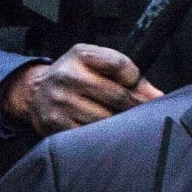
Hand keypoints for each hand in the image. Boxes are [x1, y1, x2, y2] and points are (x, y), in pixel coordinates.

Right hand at [3, 44, 162, 135]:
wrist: (35, 92)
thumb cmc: (73, 76)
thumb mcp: (94, 62)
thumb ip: (125, 72)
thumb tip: (156, 96)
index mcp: (80, 55)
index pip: (119, 65)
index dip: (137, 80)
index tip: (145, 93)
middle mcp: (67, 75)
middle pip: (116, 95)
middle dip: (134, 107)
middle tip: (142, 114)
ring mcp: (60, 102)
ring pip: (105, 118)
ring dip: (119, 124)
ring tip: (122, 124)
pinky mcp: (56, 124)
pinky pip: (89, 134)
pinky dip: (101, 136)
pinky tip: (104, 134)